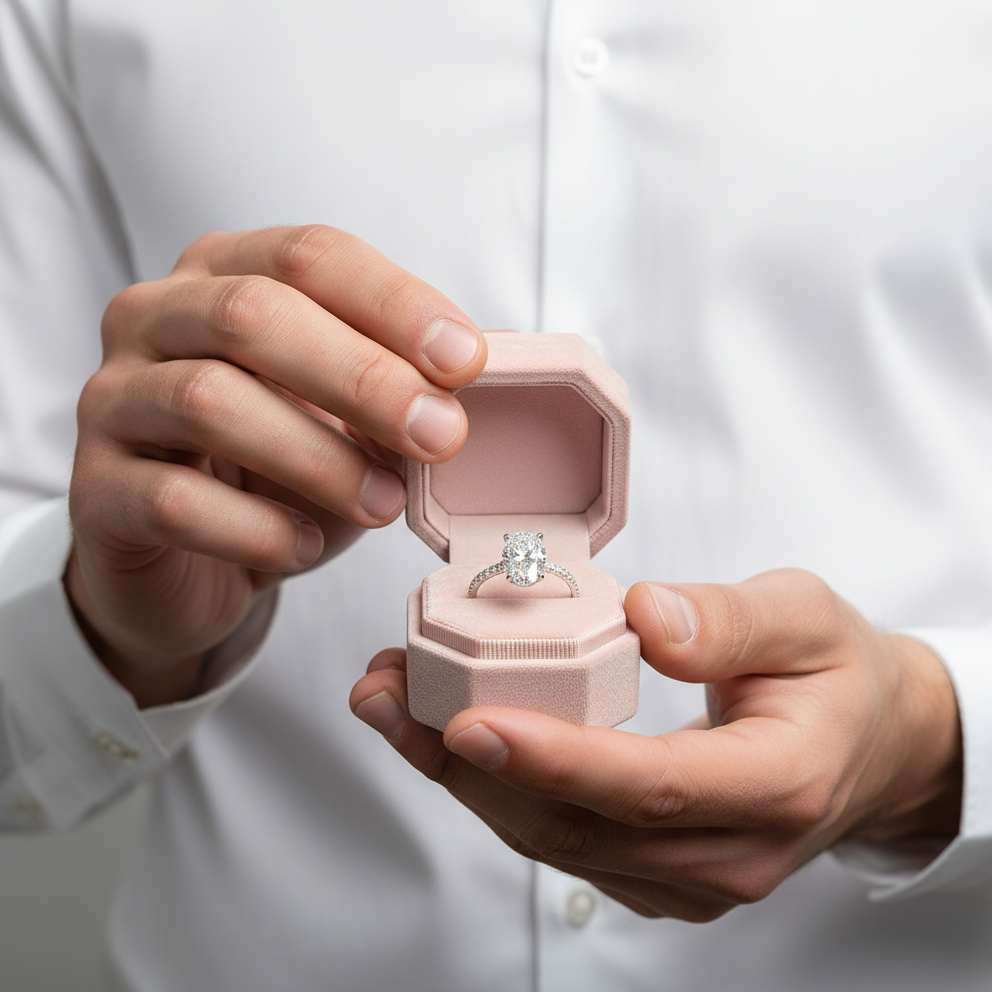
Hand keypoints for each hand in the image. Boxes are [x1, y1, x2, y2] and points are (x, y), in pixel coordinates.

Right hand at [67, 225, 485, 705]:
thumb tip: (477, 375)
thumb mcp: (349, 418)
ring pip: (209, 401)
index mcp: (224, 275)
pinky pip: (172, 500)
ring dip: (318, 458)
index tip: (465, 361)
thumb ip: (400, 386)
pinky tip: (305, 547)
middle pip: (252, 314)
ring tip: (385, 506)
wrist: (191, 559)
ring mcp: (113, 400)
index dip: (394, 302)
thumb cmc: (281, 471)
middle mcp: (154, 318)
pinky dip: (256, 528)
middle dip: (362, 376)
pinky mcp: (94, 490)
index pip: (310, 256)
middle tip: (440, 435)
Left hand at [350, 569, 961, 920]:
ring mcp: (689, 875)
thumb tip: (644, 618)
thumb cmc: (837, 676)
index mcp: (775, 783)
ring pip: (554, 843)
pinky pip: (561, 842)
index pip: (652, 786)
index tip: (470, 722)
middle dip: (467, 766)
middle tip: (391, 698)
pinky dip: (495, 790)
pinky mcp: (658, 873)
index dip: (556, 759)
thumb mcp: (805, 616)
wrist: (870, 744)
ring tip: (394, 706)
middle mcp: (728, 852)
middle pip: (577, 827)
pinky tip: (445, 737)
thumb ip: (728, 619)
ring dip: (462, 777)